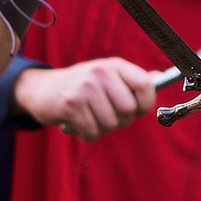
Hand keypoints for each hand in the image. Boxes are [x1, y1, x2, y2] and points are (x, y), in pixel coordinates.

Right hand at [13, 58, 156, 140]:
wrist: (42, 89)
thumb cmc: (81, 86)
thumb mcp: (106, 76)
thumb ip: (132, 79)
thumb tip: (159, 78)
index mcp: (114, 65)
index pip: (144, 85)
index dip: (146, 104)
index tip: (138, 110)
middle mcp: (100, 73)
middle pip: (128, 110)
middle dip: (121, 121)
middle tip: (107, 116)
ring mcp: (84, 88)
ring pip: (110, 124)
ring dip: (102, 129)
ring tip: (90, 119)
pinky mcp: (70, 105)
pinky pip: (92, 133)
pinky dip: (88, 135)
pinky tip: (79, 126)